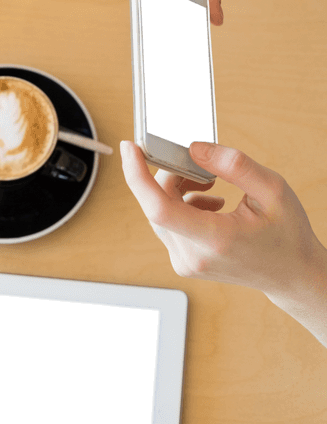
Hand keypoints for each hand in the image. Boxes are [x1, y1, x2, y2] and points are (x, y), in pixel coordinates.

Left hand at [121, 140, 325, 300]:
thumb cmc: (286, 233)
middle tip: (202, 168)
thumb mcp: (272, 189)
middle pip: (157, 204)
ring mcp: (186, 263)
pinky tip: (209, 202)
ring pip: (160, 213)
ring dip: (177, 189)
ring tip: (211, 184)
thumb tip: (194, 148)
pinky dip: (181, 205)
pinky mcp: (184, 263)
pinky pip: (168, 224)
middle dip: (171, 175)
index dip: (138, 176)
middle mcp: (194, 256)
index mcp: (216, 239)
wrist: (292, 276)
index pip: (159, 208)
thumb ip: (233, 165)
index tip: (130, 147)